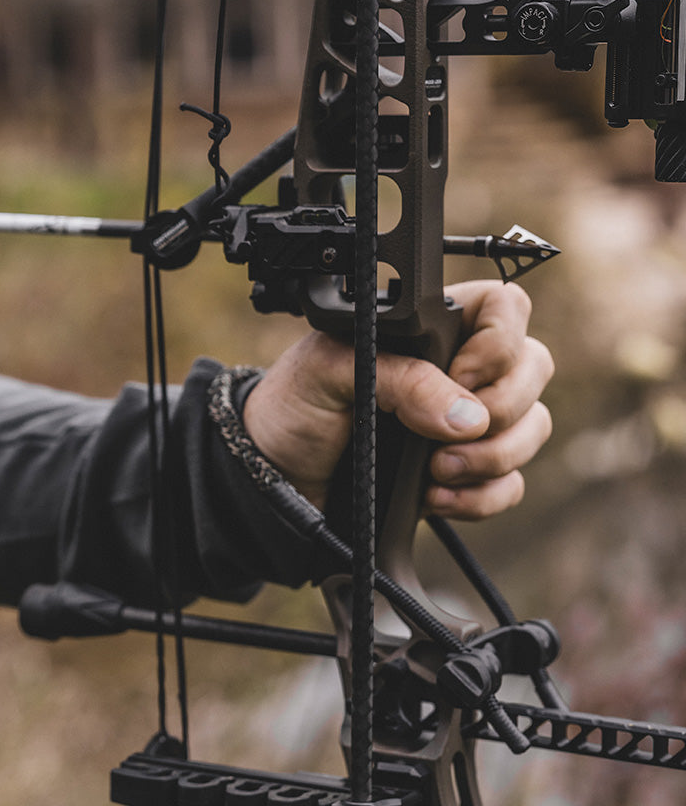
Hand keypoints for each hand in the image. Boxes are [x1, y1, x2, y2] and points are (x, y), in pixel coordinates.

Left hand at [241, 281, 553, 518]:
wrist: (272, 476)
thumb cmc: (293, 406)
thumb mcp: (331, 372)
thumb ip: (401, 381)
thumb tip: (466, 417)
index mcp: (429, 329)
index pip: (505, 308)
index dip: (498, 343)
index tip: (459, 376)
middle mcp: (457, 370)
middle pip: (534, 368)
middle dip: (503, 407)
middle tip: (446, 433)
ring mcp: (464, 424)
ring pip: (532, 428)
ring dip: (494, 457)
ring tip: (437, 471)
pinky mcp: (462, 475)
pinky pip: (510, 484)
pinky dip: (482, 496)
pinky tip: (436, 497)